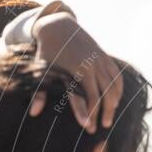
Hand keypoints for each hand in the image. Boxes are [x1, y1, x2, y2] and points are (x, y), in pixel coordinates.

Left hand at [30, 13, 122, 132]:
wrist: (57, 25)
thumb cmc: (47, 51)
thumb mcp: (41, 71)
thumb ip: (39, 93)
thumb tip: (33, 114)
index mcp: (80, 69)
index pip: (93, 97)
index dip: (93, 113)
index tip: (91, 127)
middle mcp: (95, 64)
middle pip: (107, 94)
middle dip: (107, 112)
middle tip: (105, 126)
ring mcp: (102, 59)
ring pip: (115, 86)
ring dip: (114, 102)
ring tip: (110, 116)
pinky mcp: (105, 56)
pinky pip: (117, 76)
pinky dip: (118, 90)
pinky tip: (115, 100)